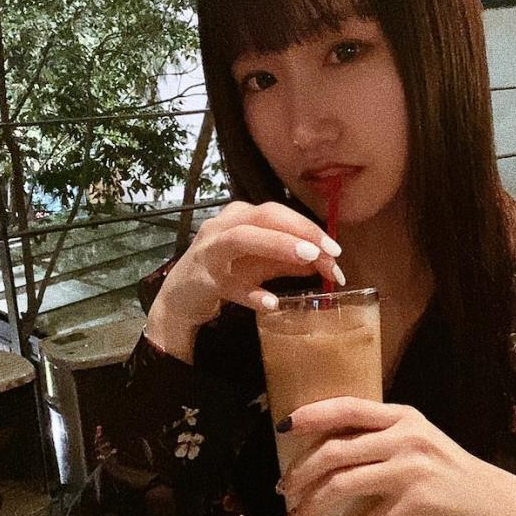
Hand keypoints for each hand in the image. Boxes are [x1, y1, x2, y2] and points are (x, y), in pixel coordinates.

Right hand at [146, 201, 343, 358]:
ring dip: (278, 246)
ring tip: (308, 260)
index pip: (277, 213)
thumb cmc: (224, 273)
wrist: (181, 300)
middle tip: (328, 251)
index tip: (335, 247)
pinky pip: (228, 284)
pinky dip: (252, 293)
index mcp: (239, 217)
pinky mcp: (202, 281)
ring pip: (241, 239)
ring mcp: (209, 252)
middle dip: (298, 231)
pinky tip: (273, 303)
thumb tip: (326, 260)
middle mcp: (222, 227)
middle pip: (263, 218)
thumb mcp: (260, 263)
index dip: (308, 227)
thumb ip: (290, 260)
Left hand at [279, 397, 484, 515]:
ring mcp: (409, 470)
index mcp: (401, 416)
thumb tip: (327, 451)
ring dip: (312, 504)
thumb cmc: (450, 474)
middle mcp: (403, 437)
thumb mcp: (417, 442)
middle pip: (335, 449)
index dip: (311, 415)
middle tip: (284, 489)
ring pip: (342, 483)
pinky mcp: (414, 505)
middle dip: (301, 471)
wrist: (495, 505)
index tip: (283, 427)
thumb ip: (381, 438)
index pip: (347, 407)